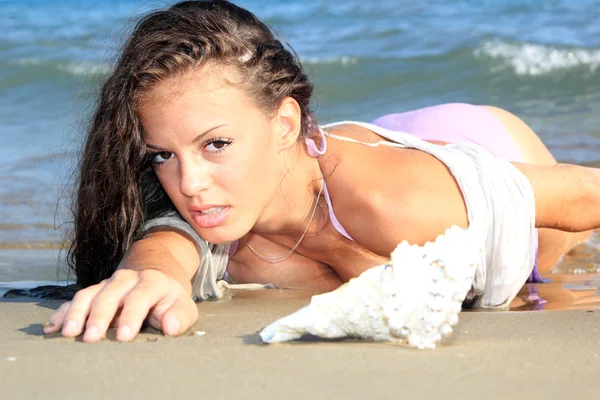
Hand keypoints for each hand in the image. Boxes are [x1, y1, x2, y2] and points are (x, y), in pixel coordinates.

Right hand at [42, 269, 197, 341]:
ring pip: (89, 294)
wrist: (157, 270)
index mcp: (152, 281)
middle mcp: (127, 279)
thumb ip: (180, 315)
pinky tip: (53, 326)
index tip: (124, 336)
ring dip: (76, 313)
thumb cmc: (170, 297)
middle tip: (90, 337)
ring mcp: (108, 283)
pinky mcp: (95, 290)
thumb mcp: (184, 304)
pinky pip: (75, 299)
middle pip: (110, 295)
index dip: (132, 315)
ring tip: (68, 333)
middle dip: (99, 316)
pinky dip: (63, 312)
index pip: (140, 296)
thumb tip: (170, 326)